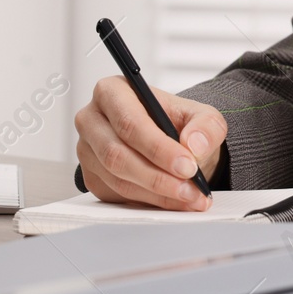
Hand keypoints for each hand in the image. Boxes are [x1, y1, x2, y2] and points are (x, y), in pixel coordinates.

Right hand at [74, 76, 225, 210]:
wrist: (168, 138)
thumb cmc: (175, 120)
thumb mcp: (201, 115)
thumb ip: (205, 125)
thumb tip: (194, 144)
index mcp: (112, 92)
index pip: (130, 123)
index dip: (158, 148)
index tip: (187, 166)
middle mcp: (92, 120)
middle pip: (118, 155)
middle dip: (158, 177)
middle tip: (190, 188)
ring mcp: (88, 150)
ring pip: (118, 179)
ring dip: (157, 193)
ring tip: (189, 196)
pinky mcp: (93, 176)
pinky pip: (117, 195)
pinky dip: (149, 201)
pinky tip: (172, 199)